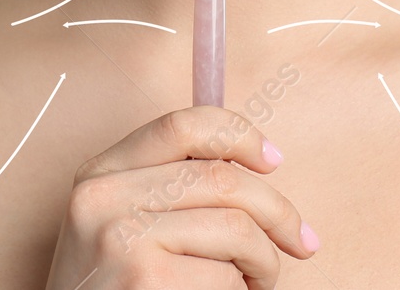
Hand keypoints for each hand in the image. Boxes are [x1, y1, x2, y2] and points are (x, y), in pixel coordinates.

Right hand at [42, 104, 319, 288]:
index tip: (273, 161)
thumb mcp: (120, 227)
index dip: (239, 135)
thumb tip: (258, 165)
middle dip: (278, 213)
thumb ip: (169, 188)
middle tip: (300, 243)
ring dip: (264, 264)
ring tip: (254, 284)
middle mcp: (103, 199)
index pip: (182, 125)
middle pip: (224, 180)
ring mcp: (122, 241)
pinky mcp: (148, 283)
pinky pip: (228, 280)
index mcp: (99, 174)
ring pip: (237, 231)